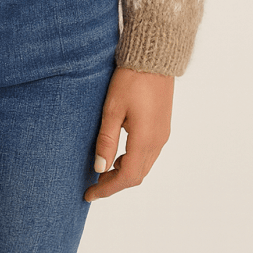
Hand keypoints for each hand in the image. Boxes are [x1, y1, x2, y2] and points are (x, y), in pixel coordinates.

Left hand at [84, 66, 173, 200]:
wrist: (155, 57)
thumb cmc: (131, 79)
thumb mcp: (113, 108)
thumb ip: (106, 139)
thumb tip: (99, 169)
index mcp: (145, 140)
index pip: (126, 177)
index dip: (107, 189)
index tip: (89, 194)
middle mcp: (158, 142)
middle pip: (137, 176)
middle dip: (115, 184)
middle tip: (93, 185)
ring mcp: (162, 134)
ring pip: (144, 166)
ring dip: (124, 173)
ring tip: (103, 171)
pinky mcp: (163, 126)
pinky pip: (149, 154)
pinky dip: (133, 161)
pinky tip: (119, 154)